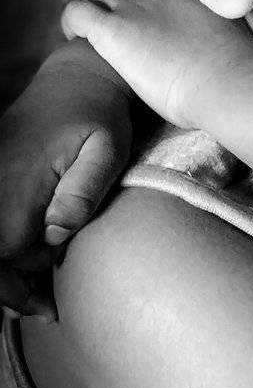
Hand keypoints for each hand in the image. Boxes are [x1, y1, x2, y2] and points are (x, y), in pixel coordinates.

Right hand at [0, 44, 133, 316]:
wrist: (77, 78)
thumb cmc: (98, 115)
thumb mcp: (107, 150)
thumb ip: (83, 192)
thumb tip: (57, 233)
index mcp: (18, 184)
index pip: (7, 254)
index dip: (26, 281)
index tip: (51, 297)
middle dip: (9, 288)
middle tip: (45, 309)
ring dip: (4, 272)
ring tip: (35, 295)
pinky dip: (3, 246)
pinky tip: (26, 259)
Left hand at [61, 0, 252, 131]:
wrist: (226, 80)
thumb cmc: (236, 65)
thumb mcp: (229, 23)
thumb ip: (212, 15)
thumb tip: (218, 29)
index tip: (139, 2)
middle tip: (116, 26)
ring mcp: (132, 6)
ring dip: (92, 11)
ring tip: (94, 37)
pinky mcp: (112, 29)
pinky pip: (77, 11)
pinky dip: (72, 21)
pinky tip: (78, 39)